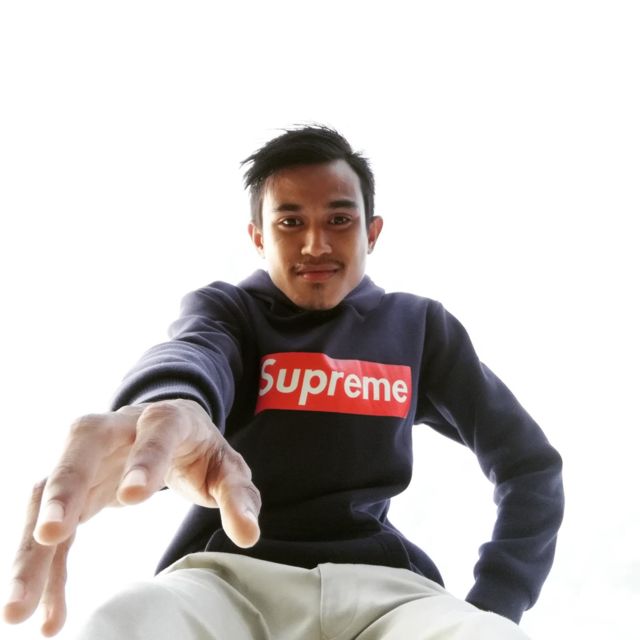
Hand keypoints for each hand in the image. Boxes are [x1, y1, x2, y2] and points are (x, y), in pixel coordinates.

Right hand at [3, 399, 260, 635]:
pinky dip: (44, 567)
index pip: (155, 431)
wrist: (169, 429)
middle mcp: (118, 430)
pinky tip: (45, 613)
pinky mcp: (73, 487)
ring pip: (48, 488)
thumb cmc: (198, 449)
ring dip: (30, 544)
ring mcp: (88, 456)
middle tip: (49, 534)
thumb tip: (249, 534)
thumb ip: (239, 496)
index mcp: (166, 420)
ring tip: (19, 606)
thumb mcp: (227, 468)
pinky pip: (50, 524)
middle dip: (64, 487)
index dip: (144, 459)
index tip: (132, 498)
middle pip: (81, 445)